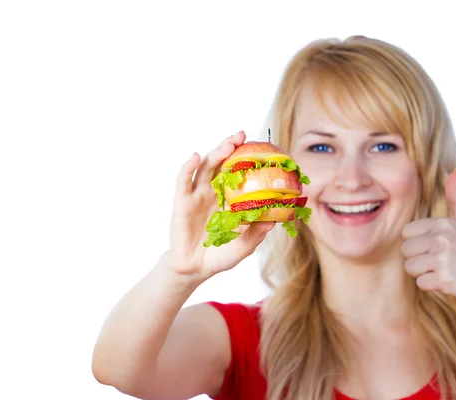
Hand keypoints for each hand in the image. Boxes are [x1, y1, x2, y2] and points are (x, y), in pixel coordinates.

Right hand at [167, 131, 274, 281]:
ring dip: (215, 153)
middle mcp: (212, 192)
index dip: (245, 158)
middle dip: (230, 147)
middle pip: (220, 162)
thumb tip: (273, 221)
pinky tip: (196, 157)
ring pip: (204, 167)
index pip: (236, 171)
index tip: (260, 146)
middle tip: (243, 136)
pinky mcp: (182, 202)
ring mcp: (196, 195)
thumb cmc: (220, 256)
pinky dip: (188, 167)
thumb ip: (255, 234)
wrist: (195, 269)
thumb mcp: (243, 246)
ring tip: (227, 145)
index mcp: (228, 198)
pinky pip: (184, 181)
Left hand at [401, 169, 455, 303]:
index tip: (434, 247)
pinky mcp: (443, 279)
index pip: (406, 232)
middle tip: (438, 261)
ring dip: (423, 273)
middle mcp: (441, 239)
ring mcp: (442, 259)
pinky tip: (447, 281)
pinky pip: (420, 283)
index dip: (417, 242)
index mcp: (443, 224)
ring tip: (442, 270)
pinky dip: (431, 285)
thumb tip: (452, 172)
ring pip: (410, 267)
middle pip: (406, 250)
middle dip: (418, 258)